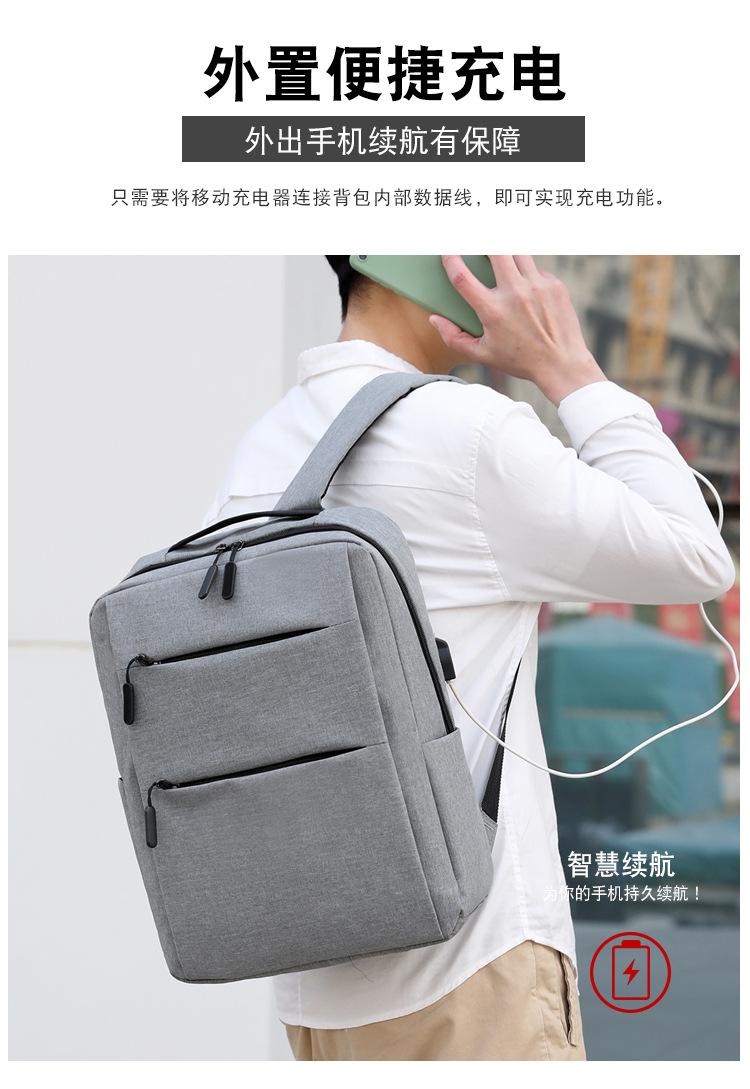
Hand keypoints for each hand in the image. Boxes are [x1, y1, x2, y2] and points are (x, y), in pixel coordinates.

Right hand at [429, 256, 606, 405]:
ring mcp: (536, 285)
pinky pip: (536, 269)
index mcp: (492, 310)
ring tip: (501, 255)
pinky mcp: (554, 285)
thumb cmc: (519, 360)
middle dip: (484, 241)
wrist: (561, 363)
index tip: (448, 252)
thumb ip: (454, 338)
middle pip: (495, 251)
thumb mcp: (482, 354)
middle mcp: (514, 293)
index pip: (463, 277)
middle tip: (479, 241)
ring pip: (518, 252)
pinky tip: (528, 287)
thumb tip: (435, 319)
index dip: (451, 261)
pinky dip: (528, 273)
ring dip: (507, 251)